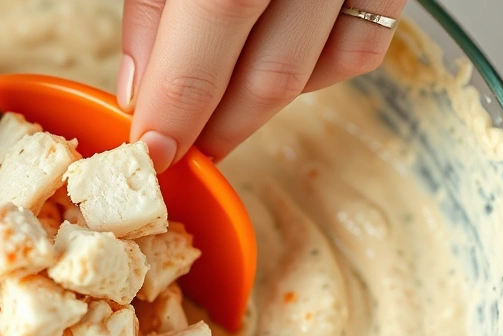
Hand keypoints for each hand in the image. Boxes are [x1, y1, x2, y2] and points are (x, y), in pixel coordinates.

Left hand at [120, 0, 406, 170]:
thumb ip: (155, 2)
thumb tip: (140, 90)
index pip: (215, 17)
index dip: (181, 97)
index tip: (152, 151)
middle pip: (272, 68)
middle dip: (217, 128)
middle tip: (181, 153)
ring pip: (319, 70)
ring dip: (258, 108)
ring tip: (217, 111)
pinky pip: (361, 47)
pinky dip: (314, 75)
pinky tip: (275, 69)